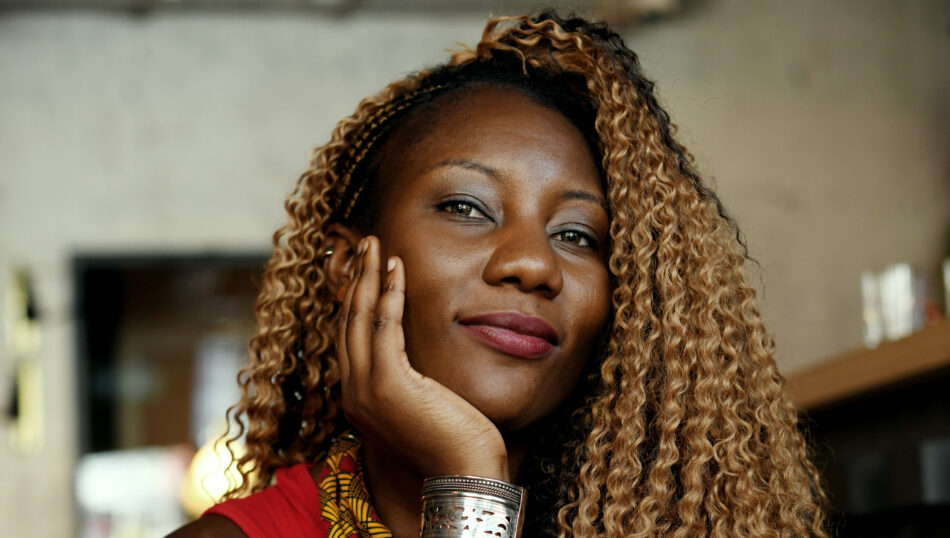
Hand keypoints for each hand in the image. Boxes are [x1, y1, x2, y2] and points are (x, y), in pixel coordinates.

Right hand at [336, 236, 508, 479]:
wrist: (464, 475)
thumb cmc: (455, 443)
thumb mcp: (425, 405)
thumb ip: (412, 381)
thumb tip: (420, 358)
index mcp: (359, 400)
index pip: (350, 339)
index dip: (355, 300)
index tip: (365, 270)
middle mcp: (353, 394)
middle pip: (347, 323)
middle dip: (356, 280)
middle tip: (366, 246)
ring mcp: (366, 390)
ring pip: (359, 319)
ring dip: (367, 277)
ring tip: (375, 246)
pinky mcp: (388, 384)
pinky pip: (383, 326)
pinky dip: (389, 293)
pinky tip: (397, 269)